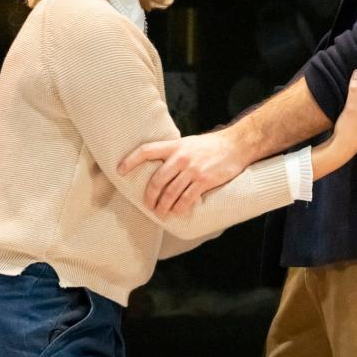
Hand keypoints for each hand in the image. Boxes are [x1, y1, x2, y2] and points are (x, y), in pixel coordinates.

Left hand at [118, 129, 249, 216]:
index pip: (146, 151)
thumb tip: (159, 165)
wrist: (236, 145)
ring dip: (163, 206)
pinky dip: (179, 208)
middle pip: (156, 180)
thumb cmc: (211, 145)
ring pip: (170, 193)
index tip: (120, 170)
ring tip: (161, 213)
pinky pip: (186, 199)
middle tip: (148, 205)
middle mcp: (181, 157)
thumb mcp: (189, 143)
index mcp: (175, 146)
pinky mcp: (204, 180)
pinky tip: (177, 211)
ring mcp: (192, 169)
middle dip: (149, 197)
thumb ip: (174, 153)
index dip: (131, 160)